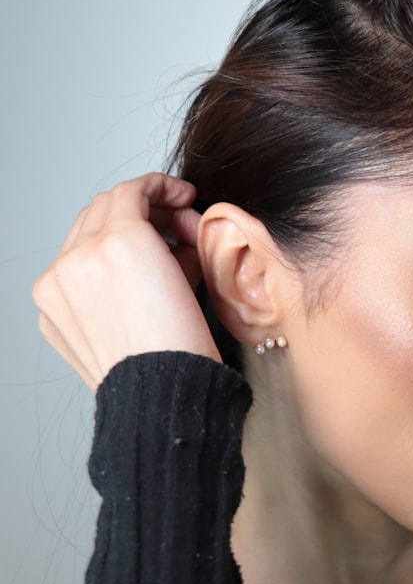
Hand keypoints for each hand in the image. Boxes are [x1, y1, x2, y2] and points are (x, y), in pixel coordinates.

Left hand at [33, 173, 221, 391]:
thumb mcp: (192, 273)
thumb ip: (175, 236)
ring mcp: (57, 288)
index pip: (132, 191)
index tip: (182, 197)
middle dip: (145, 211)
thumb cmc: (184, 344)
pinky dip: (98, 270)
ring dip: (119, 237)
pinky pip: (71, 274)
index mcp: (117, 242)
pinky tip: (130, 287)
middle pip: (105, 208)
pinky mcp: (50, 314)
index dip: (163, 188)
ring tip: (155, 260)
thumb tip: (174, 232)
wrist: (161, 394)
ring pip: (83, 238)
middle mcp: (78, 258)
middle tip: (178, 228)